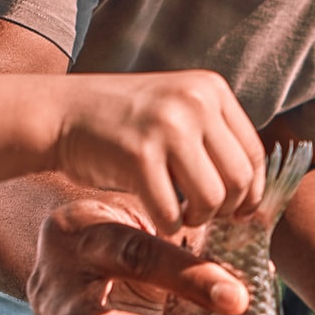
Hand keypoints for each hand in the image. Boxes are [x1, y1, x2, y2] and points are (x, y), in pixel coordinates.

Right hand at [41, 71, 265, 231]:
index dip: (251, 192)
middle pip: (240, 179)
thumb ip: (214, 139)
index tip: (236, 212)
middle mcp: (194, 102)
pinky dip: (168, 225)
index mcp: (210, 89)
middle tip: (202, 216)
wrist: (60, 114)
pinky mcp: (138, 155)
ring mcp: (167, 126)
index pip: (255, 153)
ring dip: (198, 220)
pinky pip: (172, 212)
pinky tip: (157, 217)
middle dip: (226, 210)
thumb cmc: (122, 125)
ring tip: (181, 216)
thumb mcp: (176, 112)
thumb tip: (254, 197)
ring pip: (213, 199)